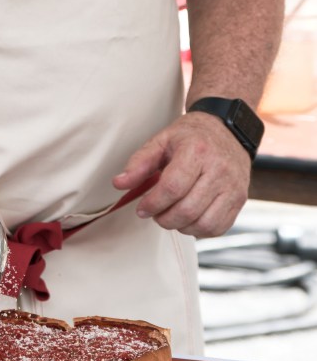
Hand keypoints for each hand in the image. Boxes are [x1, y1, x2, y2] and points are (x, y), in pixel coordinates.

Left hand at [112, 111, 250, 237]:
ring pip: (204, 223)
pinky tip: (189, 218)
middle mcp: (219, 169)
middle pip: (188, 209)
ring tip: (171, 215)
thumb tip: (119, 183)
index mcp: (197, 150)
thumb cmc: (191, 136)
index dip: (153, 203)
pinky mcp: (240, 199)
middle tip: (155, 213)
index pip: (173, 187)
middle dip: (164, 218)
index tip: (142, 209)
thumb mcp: (161, 141)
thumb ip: (139, 163)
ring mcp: (233, 186)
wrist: (226, 130)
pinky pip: (219, 227)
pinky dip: (199, 230)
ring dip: (181, 226)